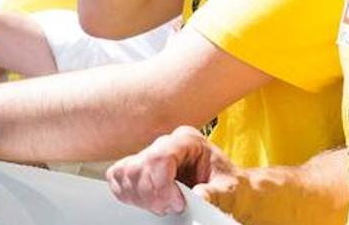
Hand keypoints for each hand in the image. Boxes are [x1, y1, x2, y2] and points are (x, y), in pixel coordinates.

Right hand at [106, 126, 246, 216]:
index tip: (177, 204)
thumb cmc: (230, 186)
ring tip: (163, 205)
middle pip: (139, 166)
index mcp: (188, 140)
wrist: (229, 191)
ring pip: (125, 172)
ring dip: (140, 196)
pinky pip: (118, 177)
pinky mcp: (140, 168)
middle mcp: (166, 143)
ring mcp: (151, 154)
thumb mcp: (229, 190)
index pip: (160, 156)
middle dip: (152, 195)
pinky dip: (128, 194)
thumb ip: (215, 193)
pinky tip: (148, 202)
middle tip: (171, 208)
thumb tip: (198, 196)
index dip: (162, 185)